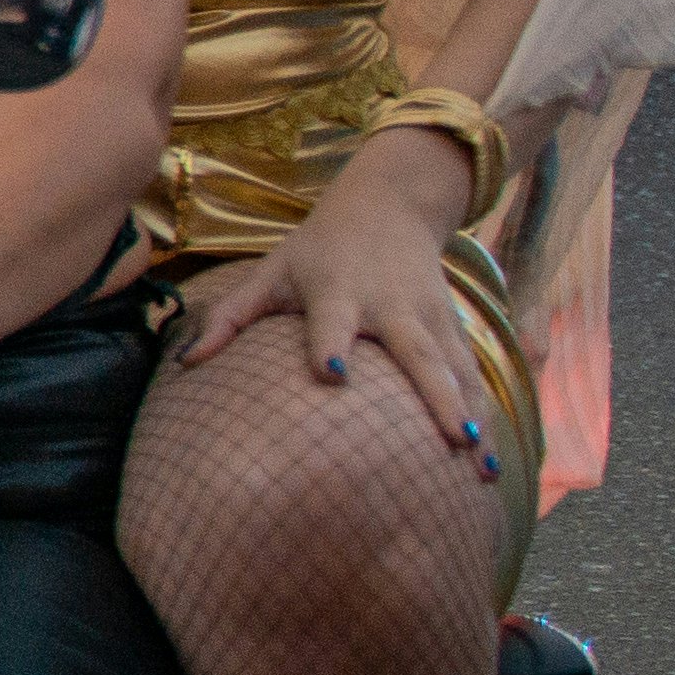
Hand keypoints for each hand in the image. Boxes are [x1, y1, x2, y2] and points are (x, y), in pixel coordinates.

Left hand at [169, 126, 490, 460]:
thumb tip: (184, 364)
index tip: (332, 374)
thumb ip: (229, 317)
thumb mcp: (272, 271)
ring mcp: (430, 318)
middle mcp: (391, 307)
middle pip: (418, 354)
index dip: (331, 343)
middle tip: (454, 440)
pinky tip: (490, 462)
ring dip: (474, 418)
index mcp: (339, 291)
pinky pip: (473, 376)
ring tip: (483, 469)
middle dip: (437, 397)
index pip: (332, 320)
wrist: (390, 205)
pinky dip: (485, 415)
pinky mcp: (454, 328)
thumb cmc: (317, 250)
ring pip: (457, 371)